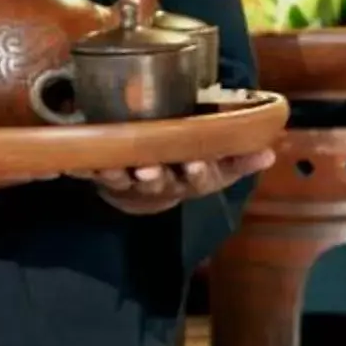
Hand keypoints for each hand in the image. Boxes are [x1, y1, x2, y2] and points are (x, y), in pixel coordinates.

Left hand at [95, 149, 276, 214]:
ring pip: (124, 181)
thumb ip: (241, 159)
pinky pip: (94, 175)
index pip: (199, 178)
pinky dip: (83, 170)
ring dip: (116, 174)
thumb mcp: (220, 169)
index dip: (198, 172)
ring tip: (108, 165)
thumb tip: (269, 153)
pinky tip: (75, 163)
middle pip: (159, 183)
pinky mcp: (108, 180)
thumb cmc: (188, 170)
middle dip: (154, 176)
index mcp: (191, 181)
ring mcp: (133, 185)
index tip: (195, 163)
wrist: (150, 192)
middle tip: (148, 169)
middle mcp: (163, 185)